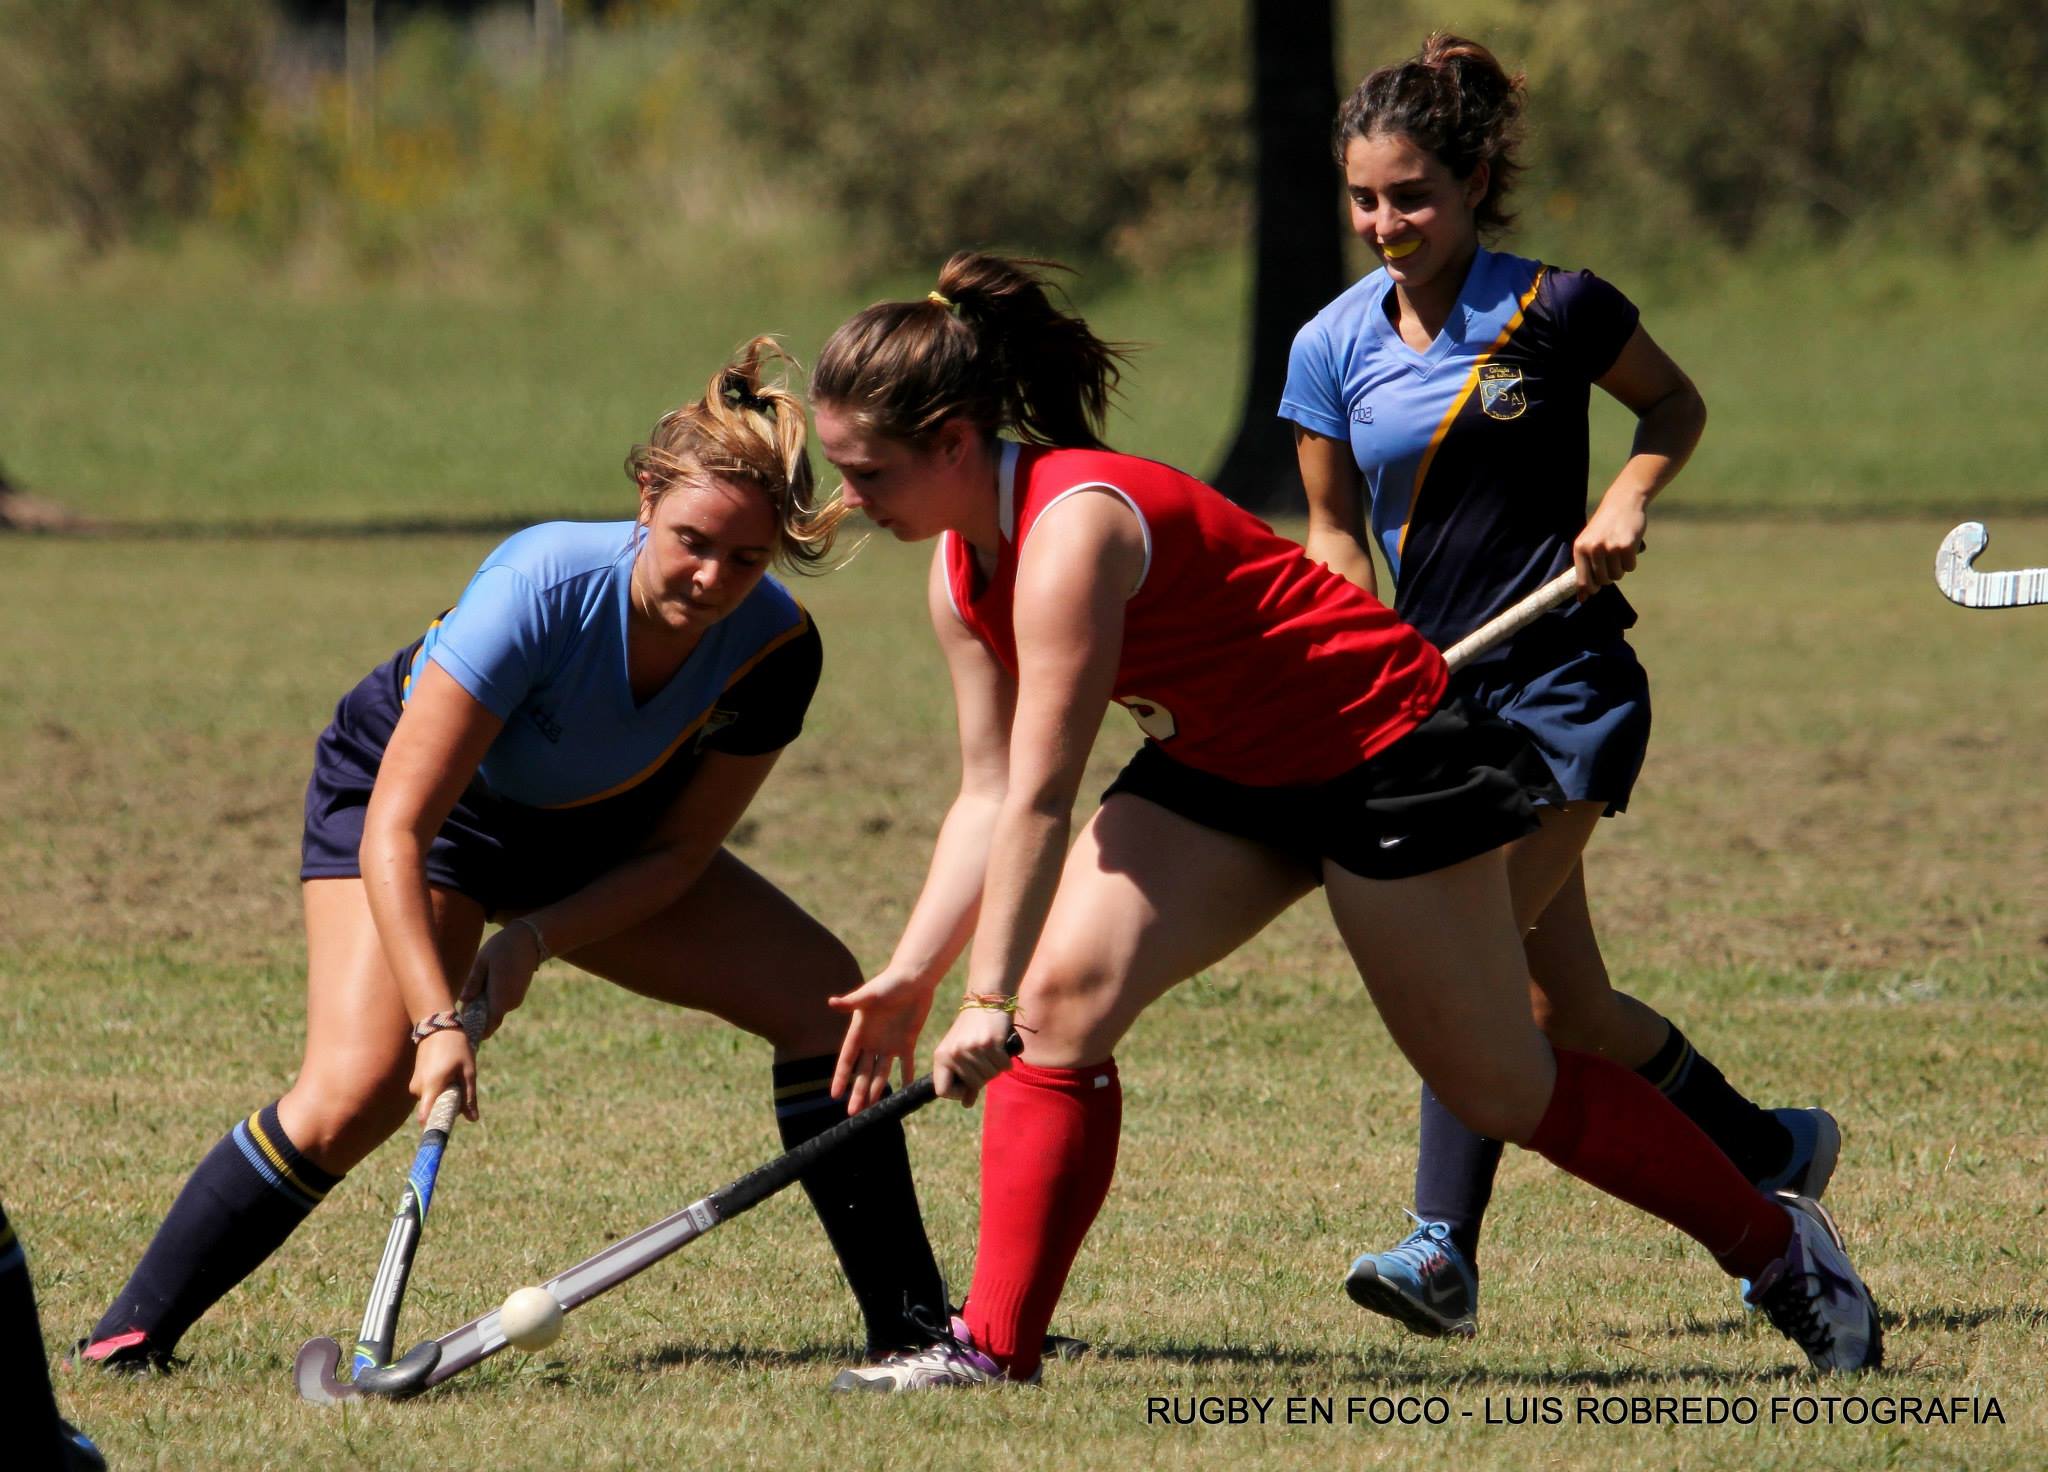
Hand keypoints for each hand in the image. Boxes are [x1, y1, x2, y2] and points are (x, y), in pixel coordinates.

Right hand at [409, 1027, 477, 1124]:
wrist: (437, 1025)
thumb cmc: (456, 1047)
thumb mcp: (468, 1071)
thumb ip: (469, 1096)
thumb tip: (473, 1119)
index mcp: (432, 1087)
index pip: (426, 1118)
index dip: (434, 1128)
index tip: (441, 1137)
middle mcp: (419, 1089)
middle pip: (435, 1109)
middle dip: (448, 1105)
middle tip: (461, 1086)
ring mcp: (415, 1085)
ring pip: (433, 1100)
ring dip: (445, 1094)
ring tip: (455, 1074)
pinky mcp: (416, 1080)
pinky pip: (430, 1093)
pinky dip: (440, 1088)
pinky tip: (447, 1071)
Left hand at [460, 921, 544, 1038]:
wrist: (530, 939)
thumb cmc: (502, 948)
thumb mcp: (482, 962)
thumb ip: (473, 982)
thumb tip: (463, 1000)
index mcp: (501, 997)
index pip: (488, 1025)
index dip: (476, 1031)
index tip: (464, 1033)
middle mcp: (511, 1002)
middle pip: (489, 1019)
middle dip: (476, 1016)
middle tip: (461, 1006)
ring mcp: (516, 999)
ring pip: (495, 1010)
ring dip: (484, 1006)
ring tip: (473, 990)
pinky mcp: (518, 994)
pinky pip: (501, 1003)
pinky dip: (492, 1000)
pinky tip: (486, 984)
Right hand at [827, 968, 936, 1114]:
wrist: (913, 978)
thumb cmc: (888, 983)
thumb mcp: (869, 995)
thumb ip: (851, 1002)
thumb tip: (831, 1002)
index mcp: (859, 1031)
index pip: (846, 1059)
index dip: (840, 1077)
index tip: (834, 1095)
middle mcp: (872, 1041)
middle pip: (862, 1072)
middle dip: (857, 1092)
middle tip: (853, 1113)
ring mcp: (889, 1043)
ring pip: (881, 1073)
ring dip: (876, 1091)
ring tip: (871, 1110)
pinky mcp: (907, 1042)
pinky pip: (906, 1065)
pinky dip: (906, 1078)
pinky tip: (904, 1094)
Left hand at [932, 1004, 1017, 1107]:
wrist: (985, 1000)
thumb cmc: (972, 1029)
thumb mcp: (960, 1051)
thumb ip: (962, 1078)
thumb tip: (966, 1105)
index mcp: (941, 1056)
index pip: (943, 1091)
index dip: (957, 1093)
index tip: (967, 1084)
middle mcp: (954, 1053)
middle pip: (973, 1084)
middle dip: (984, 1078)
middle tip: (986, 1061)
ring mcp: (972, 1048)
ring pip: (990, 1076)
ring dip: (996, 1069)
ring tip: (994, 1054)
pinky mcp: (990, 1042)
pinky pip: (1003, 1066)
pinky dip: (1006, 1062)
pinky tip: (1003, 1051)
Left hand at [1572, 493, 1647, 597]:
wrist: (1623, 502)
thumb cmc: (1604, 526)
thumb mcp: (1588, 542)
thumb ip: (1584, 568)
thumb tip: (1582, 599)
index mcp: (1580, 548)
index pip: (1583, 581)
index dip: (1590, 589)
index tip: (1595, 590)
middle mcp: (1593, 549)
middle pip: (1603, 581)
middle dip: (1609, 576)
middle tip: (1611, 562)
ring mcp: (1610, 548)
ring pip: (1617, 575)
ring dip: (1620, 568)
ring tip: (1619, 551)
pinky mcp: (1627, 546)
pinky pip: (1630, 567)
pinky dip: (1631, 561)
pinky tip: (1629, 547)